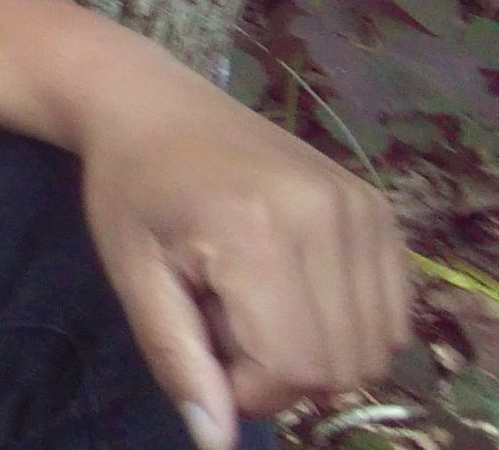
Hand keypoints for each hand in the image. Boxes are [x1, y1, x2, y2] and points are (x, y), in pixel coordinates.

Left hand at [73, 71, 410, 448]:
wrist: (152, 104)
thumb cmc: (130, 188)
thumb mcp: (133, 275)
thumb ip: (177, 359)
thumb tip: (216, 440)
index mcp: (257, 231)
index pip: (295, 366)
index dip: (250, 386)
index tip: (204, 346)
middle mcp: (326, 215)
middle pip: (342, 363)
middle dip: (281, 370)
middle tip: (222, 319)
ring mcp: (361, 207)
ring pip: (374, 345)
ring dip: (315, 347)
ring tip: (251, 297)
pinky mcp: (379, 207)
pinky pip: (390, 310)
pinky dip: (346, 322)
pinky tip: (289, 285)